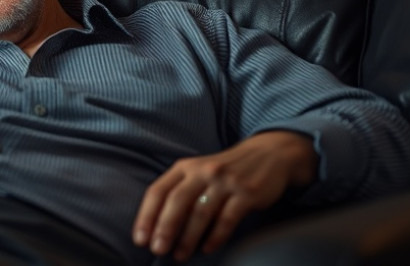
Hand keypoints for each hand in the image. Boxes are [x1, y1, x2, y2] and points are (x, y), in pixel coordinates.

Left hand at [132, 131, 316, 261]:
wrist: (269, 154)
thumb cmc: (225, 171)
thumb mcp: (199, 172)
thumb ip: (180, 192)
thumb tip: (157, 228)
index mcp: (185, 167)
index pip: (158, 190)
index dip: (146, 216)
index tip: (140, 239)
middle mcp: (203, 171)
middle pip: (177, 201)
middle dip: (164, 228)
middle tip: (157, 249)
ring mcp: (226, 181)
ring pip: (201, 213)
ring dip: (188, 238)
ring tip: (180, 256)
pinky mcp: (247, 193)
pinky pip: (227, 219)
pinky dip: (215, 237)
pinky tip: (206, 249)